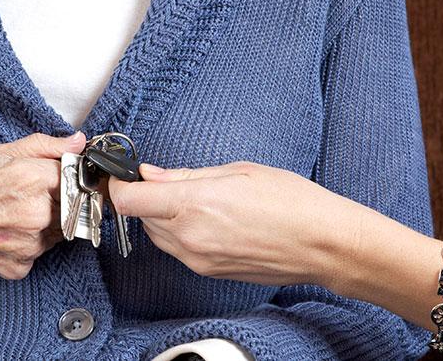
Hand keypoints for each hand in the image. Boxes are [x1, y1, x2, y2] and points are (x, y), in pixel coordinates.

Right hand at [0, 133, 86, 295]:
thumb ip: (40, 148)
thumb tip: (75, 142)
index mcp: (30, 178)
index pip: (75, 174)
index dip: (66, 171)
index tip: (57, 172)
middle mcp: (34, 214)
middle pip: (70, 204)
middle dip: (55, 197)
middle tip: (23, 192)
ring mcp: (26, 245)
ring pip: (56, 230)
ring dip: (42, 222)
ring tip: (6, 211)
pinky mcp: (16, 267)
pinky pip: (36, 253)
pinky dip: (23, 243)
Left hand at [108, 162, 381, 287]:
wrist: (322, 244)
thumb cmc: (291, 201)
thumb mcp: (237, 171)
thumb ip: (186, 175)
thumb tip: (150, 174)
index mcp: (194, 204)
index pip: (128, 200)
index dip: (120, 186)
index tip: (126, 175)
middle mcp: (189, 236)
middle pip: (139, 217)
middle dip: (146, 198)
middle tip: (167, 180)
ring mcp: (198, 259)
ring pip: (157, 235)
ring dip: (162, 217)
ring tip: (196, 200)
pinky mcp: (208, 271)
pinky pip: (178, 249)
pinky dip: (181, 233)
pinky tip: (209, 219)